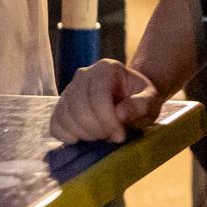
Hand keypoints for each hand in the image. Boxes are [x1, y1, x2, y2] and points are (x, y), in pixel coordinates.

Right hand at [48, 59, 162, 144]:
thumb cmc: (140, 100)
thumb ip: (141, 104)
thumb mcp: (150, 101)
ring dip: (83, 134)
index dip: (107, 120)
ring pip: (65, 116)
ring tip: (102, 136)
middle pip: (79, 107)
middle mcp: (83, 74)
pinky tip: (82, 138)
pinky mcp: (61, 106)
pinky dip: (66, 135)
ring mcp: (69, 89)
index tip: (120, 136)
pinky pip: (55, 123)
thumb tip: (120, 113)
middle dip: (96, 129)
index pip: (98, 96)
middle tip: (112, 137)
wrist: (130, 100)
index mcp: (106, 67)